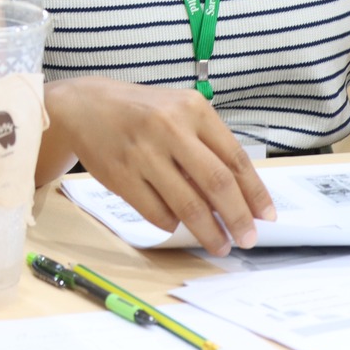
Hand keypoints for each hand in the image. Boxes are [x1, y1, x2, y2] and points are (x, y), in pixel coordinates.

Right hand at [46, 77, 275, 255]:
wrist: (83, 106)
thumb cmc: (140, 111)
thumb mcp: (179, 112)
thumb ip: (208, 145)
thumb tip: (240, 196)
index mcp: (192, 109)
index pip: (235, 159)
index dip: (255, 193)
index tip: (266, 217)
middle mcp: (169, 127)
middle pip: (217, 184)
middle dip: (238, 218)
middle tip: (247, 239)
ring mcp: (142, 152)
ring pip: (188, 204)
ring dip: (209, 232)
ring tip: (219, 244)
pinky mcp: (120, 175)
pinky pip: (156, 211)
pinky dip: (172, 224)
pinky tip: (177, 224)